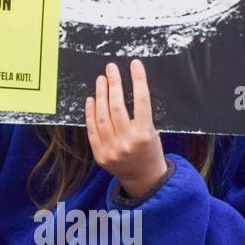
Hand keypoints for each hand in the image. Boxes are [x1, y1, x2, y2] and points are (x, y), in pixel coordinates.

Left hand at [85, 59, 166, 198]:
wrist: (143, 180)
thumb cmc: (150, 150)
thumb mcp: (154, 132)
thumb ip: (142, 114)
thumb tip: (128, 87)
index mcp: (146, 135)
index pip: (142, 101)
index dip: (138, 80)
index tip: (135, 64)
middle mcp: (128, 142)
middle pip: (117, 107)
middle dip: (114, 84)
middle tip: (111, 68)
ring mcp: (112, 149)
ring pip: (102, 116)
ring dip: (101, 95)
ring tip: (101, 80)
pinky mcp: (100, 155)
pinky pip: (92, 129)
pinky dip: (90, 112)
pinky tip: (91, 98)